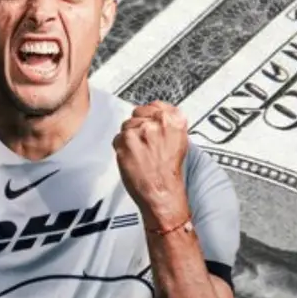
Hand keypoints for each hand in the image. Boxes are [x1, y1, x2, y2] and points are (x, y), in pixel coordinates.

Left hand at [113, 101, 189, 227]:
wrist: (162, 192)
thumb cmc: (170, 173)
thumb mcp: (179, 142)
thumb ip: (167, 126)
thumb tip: (156, 117)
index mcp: (174, 121)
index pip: (156, 105)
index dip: (150, 114)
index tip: (149, 121)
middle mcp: (158, 123)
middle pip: (138, 114)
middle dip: (138, 126)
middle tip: (144, 143)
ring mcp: (140, 131)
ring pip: (126, 125)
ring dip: (129, 138)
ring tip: (140, 153)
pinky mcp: (125, 141)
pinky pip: (117, 138)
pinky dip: (121, 147)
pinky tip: (132, 158)